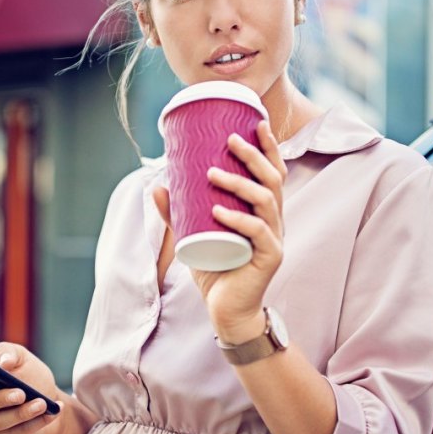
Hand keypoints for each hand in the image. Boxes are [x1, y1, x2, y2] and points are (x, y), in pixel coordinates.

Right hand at [0, 342, 66, 433]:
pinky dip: (34, 424)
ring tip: (42, 403)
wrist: (50, 400)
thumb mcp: (22, 358)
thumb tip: (3, 362)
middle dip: (1, 399)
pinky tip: (50, 413)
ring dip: (22, 413)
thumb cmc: (30, 376)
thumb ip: (10, 352)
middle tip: (21, 393)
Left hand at [153, 119, 287, 341]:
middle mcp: (275, 221)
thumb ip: (178, 213)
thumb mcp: (194, 236)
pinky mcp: (269, 257)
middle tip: (230, 140)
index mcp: (264, 211)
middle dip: (254, 156)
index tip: (255, 122)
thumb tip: (157, 186)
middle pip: (273, 179)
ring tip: (213, 173)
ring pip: (266, 201)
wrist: (228, 311)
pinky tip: (218, 211)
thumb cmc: (216, 270)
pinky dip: (238, 219)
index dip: (268, 147)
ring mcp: (274, 238)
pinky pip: (258, 232)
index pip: (273, 172)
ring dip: (240, 183)